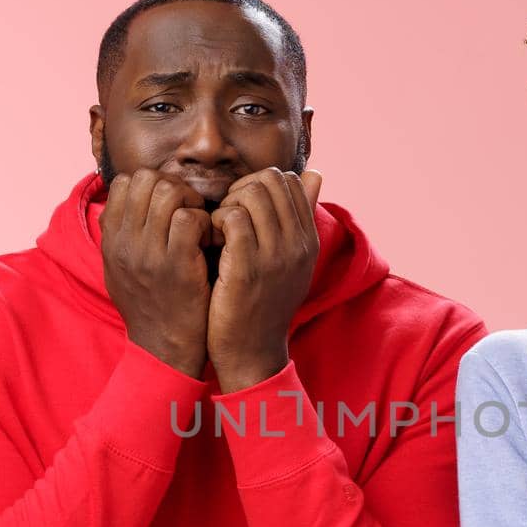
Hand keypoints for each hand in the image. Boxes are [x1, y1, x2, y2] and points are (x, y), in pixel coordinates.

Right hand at [101, 169, 212, 378]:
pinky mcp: (178, 267)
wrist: (165, 350)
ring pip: (169, 191)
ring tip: (201, 225)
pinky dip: (206, 222)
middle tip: (191, 211)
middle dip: (174, 186)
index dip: (152, 185)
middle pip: (146, 179)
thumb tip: (118, 204)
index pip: (124, 182)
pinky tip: (209, 241)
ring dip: (192, 201)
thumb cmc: (151, 307)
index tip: (169, 207)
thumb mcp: (119, 271)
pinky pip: (190, 218)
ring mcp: (150, 254)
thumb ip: (119, 237)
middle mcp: (125, 244)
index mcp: (111, 241)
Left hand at [207, 167, 322, 391]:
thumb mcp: (292, 260)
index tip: (242, 208)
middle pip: (271, 181)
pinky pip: (232, 217)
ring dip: (227, 203)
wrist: (251, 353)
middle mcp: (298, 245)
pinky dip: (216, 220)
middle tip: (226, 214)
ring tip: (218, 228)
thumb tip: (315, 173)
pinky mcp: (247, 268)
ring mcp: (275, 257)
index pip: (290, 182)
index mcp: (309, 241)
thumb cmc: (263, 303)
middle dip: (242, 188)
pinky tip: (211, 239)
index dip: (259, 184)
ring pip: (252, 193)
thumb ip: (301, 216)